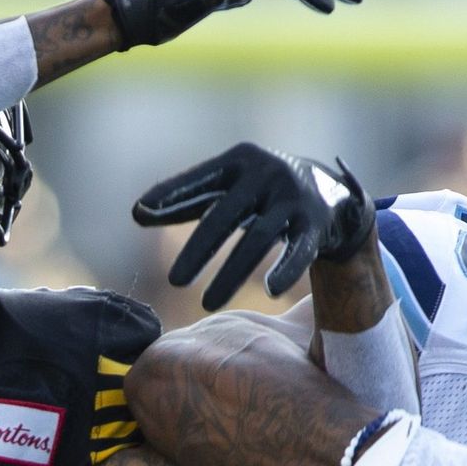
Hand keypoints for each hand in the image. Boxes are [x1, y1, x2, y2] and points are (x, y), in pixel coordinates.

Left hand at [134, 142, 373, 310]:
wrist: (329, 192)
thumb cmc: (260, 193)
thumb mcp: (226, 189)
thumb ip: (185, 200)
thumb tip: (138, 212)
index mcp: (239, 161)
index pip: (200, 179)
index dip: (170, 193)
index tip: (140, 212)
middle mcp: (266, 173)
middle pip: (225, 216)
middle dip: (198, 250)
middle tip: (174, 281)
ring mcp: (292, 198)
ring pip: (257, 240)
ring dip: (231, 274)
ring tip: (206, 304)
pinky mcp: (315, 223)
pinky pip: (299, 250)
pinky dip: (286, 270)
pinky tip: (270, 292)